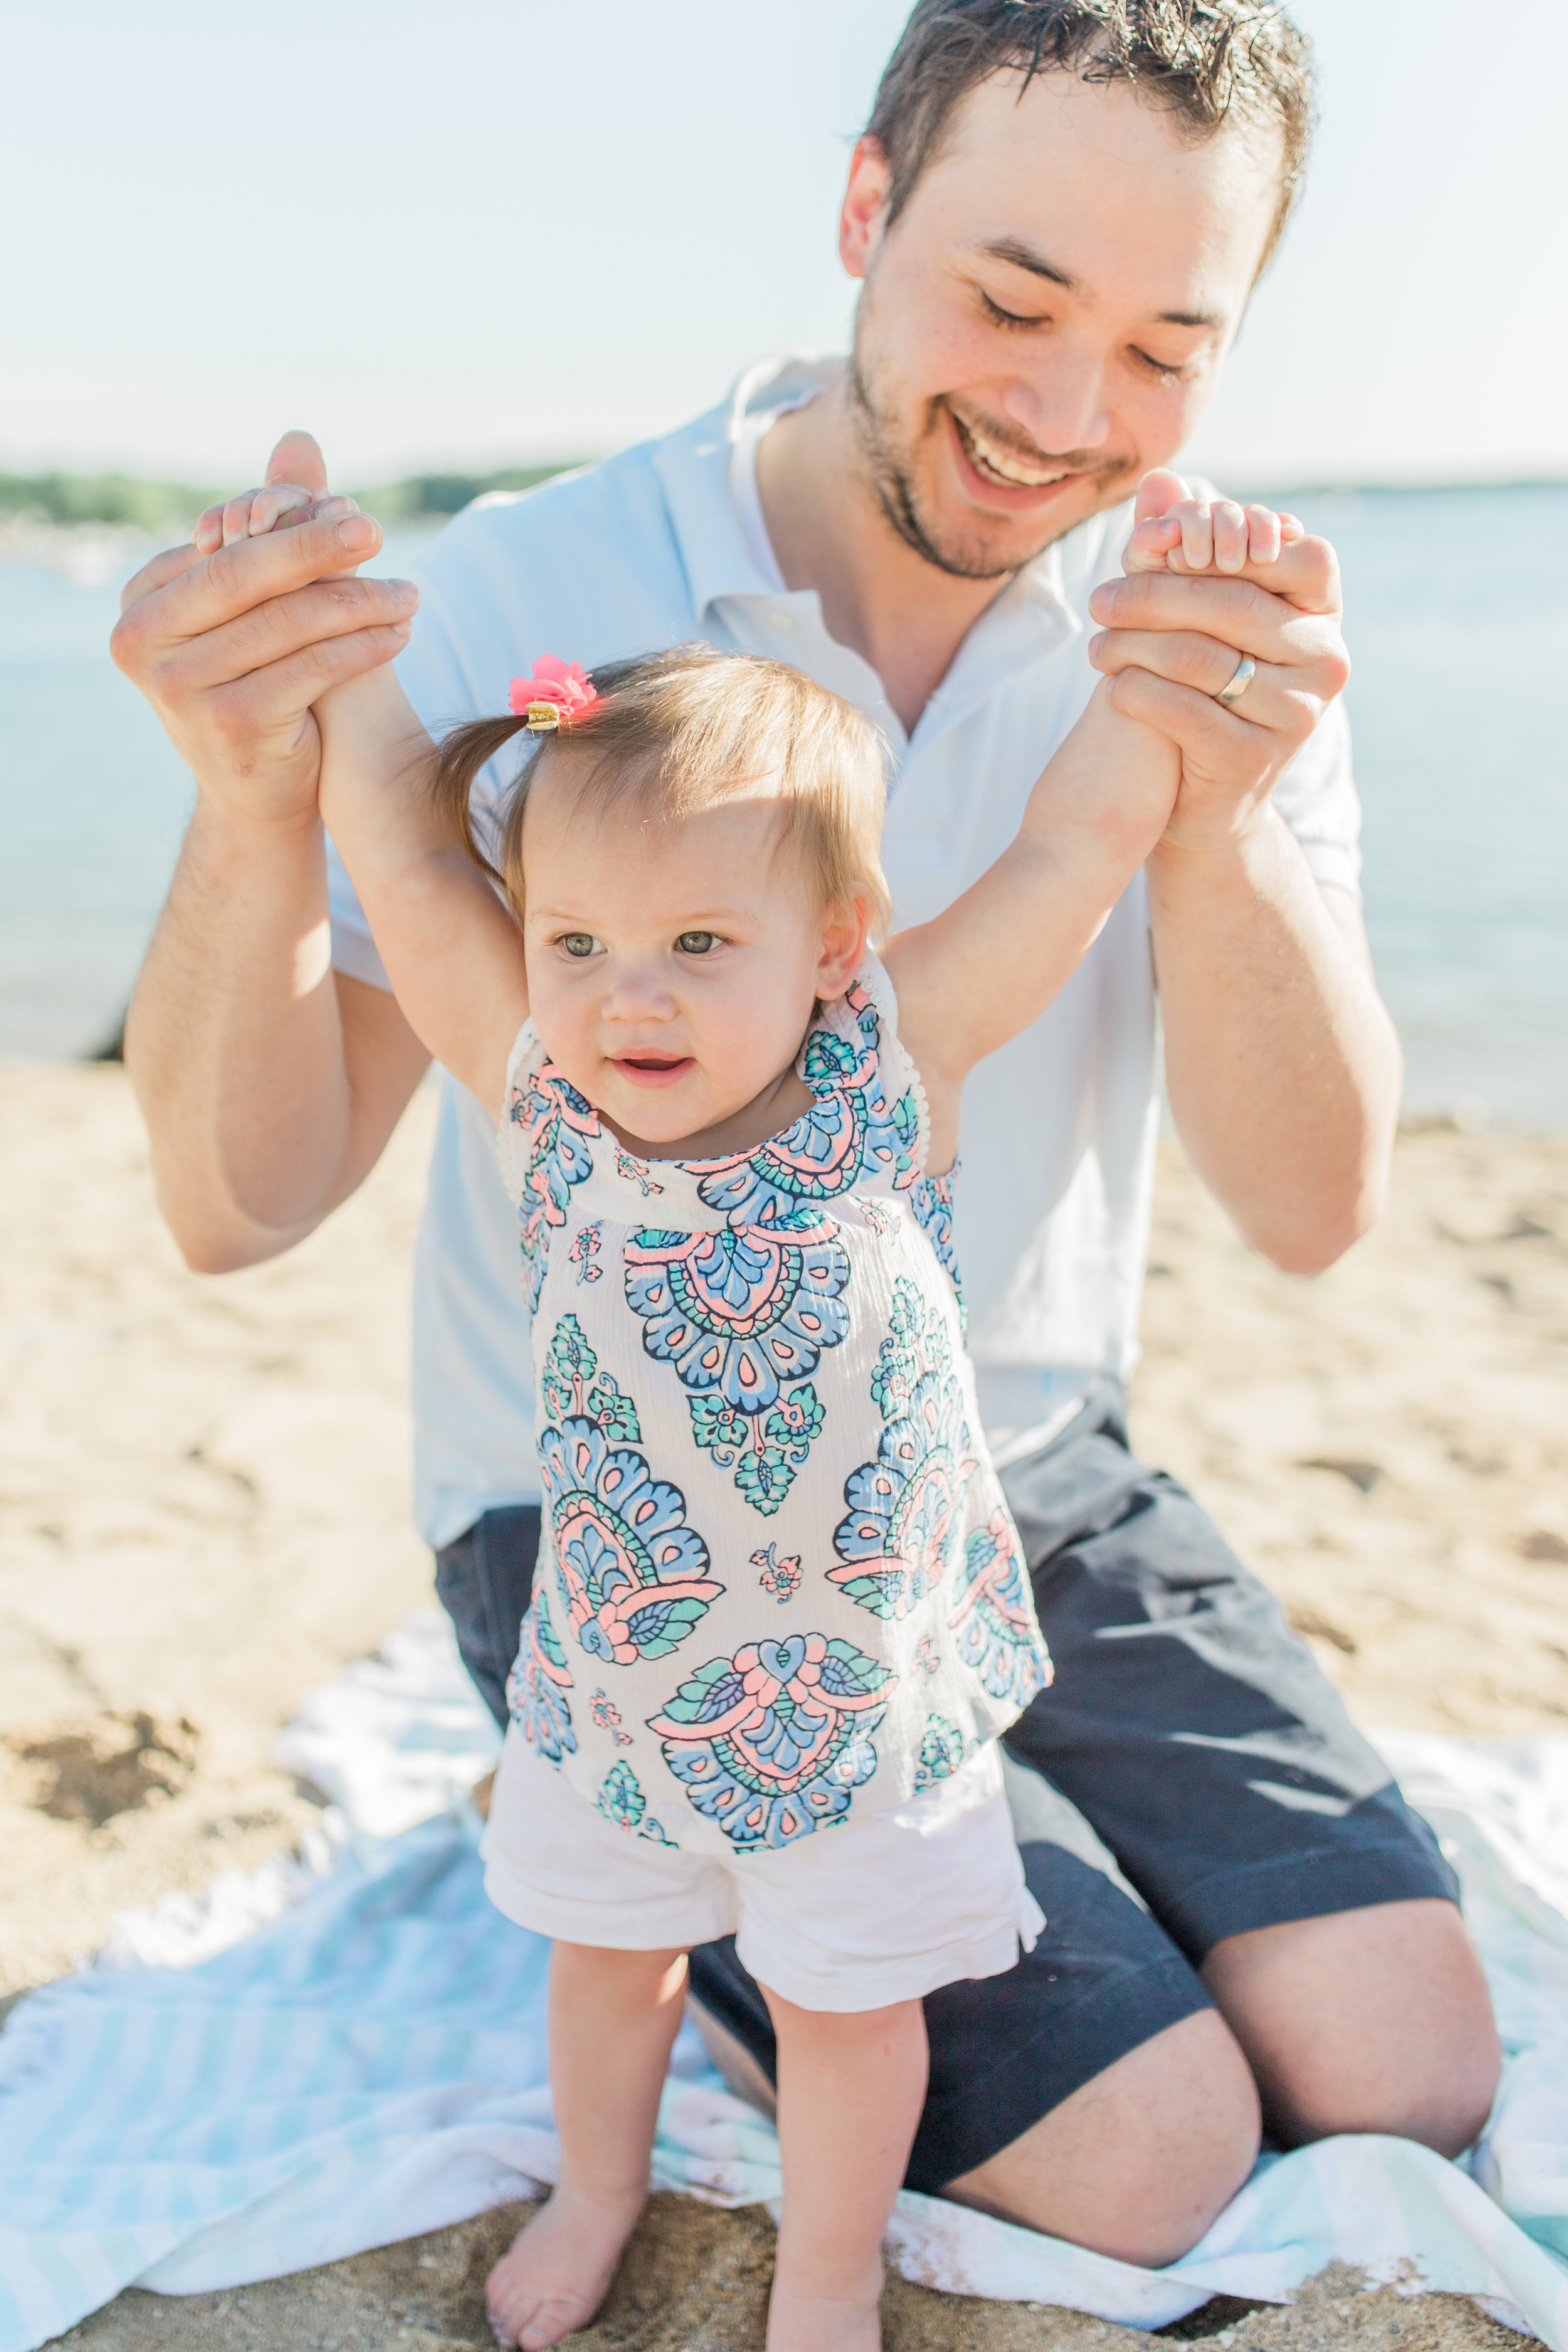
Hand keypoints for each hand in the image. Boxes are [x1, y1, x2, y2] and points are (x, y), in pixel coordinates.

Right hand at [111, 429, 418, 837]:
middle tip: (376, 530)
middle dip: (318, 549)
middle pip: (247, 578)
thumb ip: (271, 526)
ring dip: (356, 602)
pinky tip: (398, 635)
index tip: (353, 514)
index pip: (225, 549)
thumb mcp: (255, 606)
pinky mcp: (224, 723)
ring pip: (283, 624)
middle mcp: (139, 640)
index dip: (291, 528)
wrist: (256, 793)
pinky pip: (307, 670)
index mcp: (140, 600)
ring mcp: (176, 686)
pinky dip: (359, 649)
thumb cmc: (256, 685)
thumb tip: (301, 442)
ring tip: (409, 593)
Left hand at [1088, 469, 1349, 854]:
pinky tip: (1110, 686)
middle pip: (1233, 604)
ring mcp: (1297, 715)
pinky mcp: (1256, 760)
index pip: (1298, 553)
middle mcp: (1326, 661)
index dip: (1229, 540)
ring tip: (1095, 644)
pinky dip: (1138, 692)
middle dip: (1155, 594)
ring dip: (1134, 645)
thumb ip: (1184, 548)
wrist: (1206, 803)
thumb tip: (1155, 481)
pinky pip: (1185, 711)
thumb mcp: (1201, 619)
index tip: (1157, 547)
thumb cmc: (1206, 691)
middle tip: (1099, 598)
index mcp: (1324, 615)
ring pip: (1203, 657)